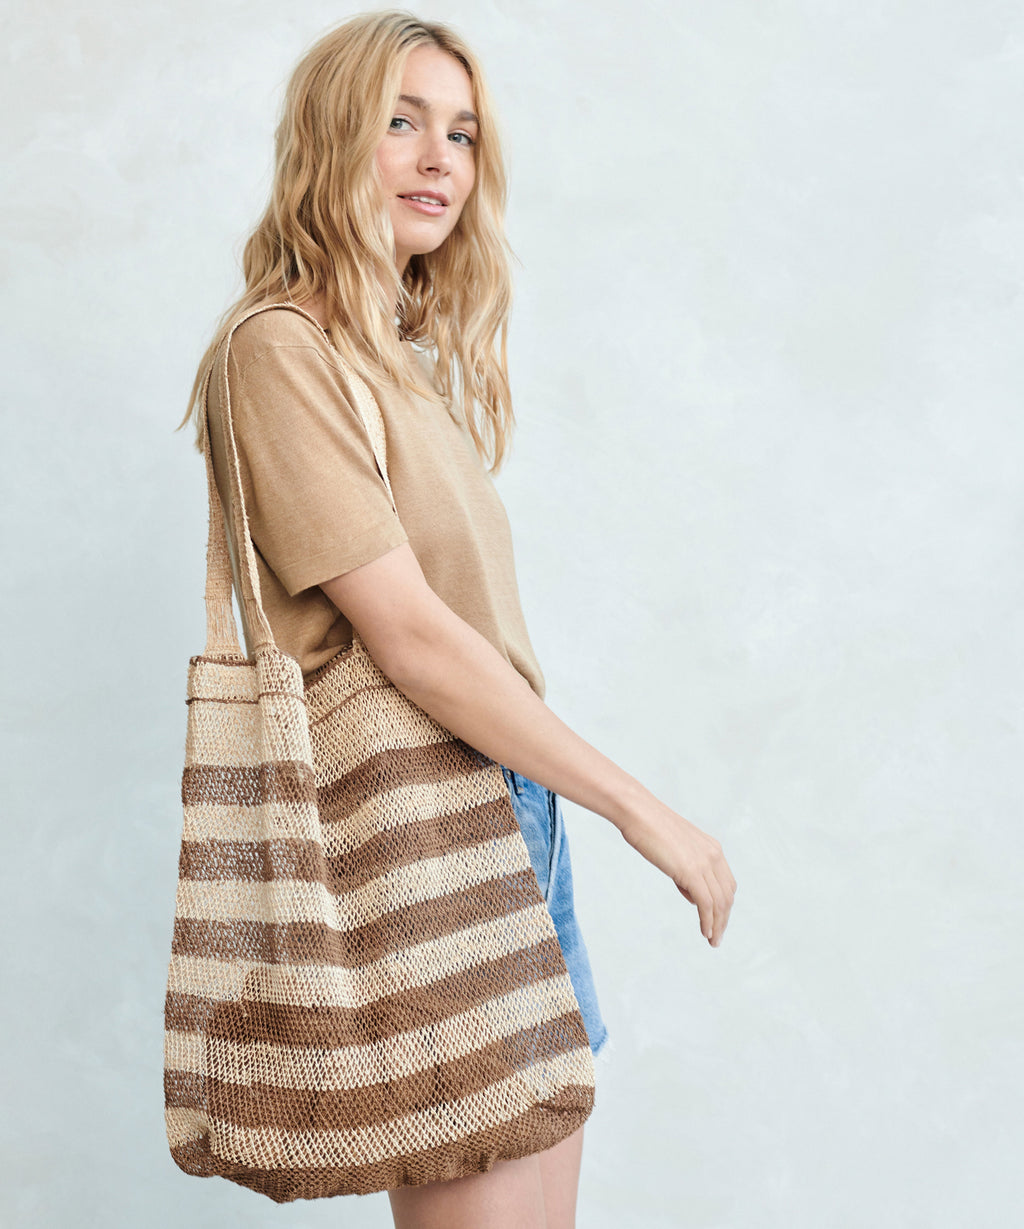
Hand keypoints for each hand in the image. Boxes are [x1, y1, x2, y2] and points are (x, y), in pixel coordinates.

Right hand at [618, 799, 736, 946]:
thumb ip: (687, 871)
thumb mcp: (674, 850)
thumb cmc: (649, 828)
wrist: (638, 812)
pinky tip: (705, 932)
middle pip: (727, 895)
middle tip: (717, 937)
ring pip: (720, 902)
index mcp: (712, 848)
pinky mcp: (692, 872)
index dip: (725, 904)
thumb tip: (693, 895)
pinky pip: (707, 904)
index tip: (718, 920)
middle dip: (724, 918)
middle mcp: (714, 855)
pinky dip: (709, 921)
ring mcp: (704, 863)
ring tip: (712, 940)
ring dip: (718, 924)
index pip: (727, 882)